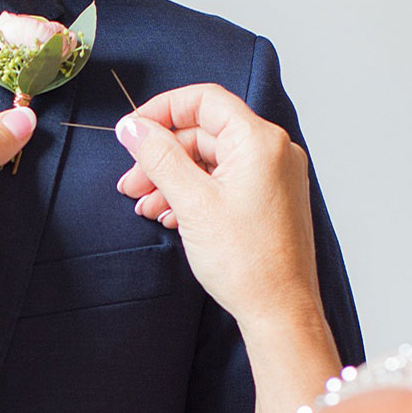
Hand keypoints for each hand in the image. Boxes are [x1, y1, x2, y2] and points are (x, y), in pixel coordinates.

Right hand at [115, 84, 339, 412]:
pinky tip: (171, 216)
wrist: (280, 312)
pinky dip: (195, 193)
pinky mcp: (270, 201)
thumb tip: (133, 127)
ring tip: (145, 205)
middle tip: (131, 181)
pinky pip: (226, 182)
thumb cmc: (247, 263)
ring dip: (174, 179)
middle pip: (205, 133)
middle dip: (162, 156)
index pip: (204, 100)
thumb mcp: (192, 203)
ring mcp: (274, 177)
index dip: (162, 110)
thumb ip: (159, 157)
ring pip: (212, 161)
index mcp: (259, 142)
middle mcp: (273, 152)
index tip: (132, 132)